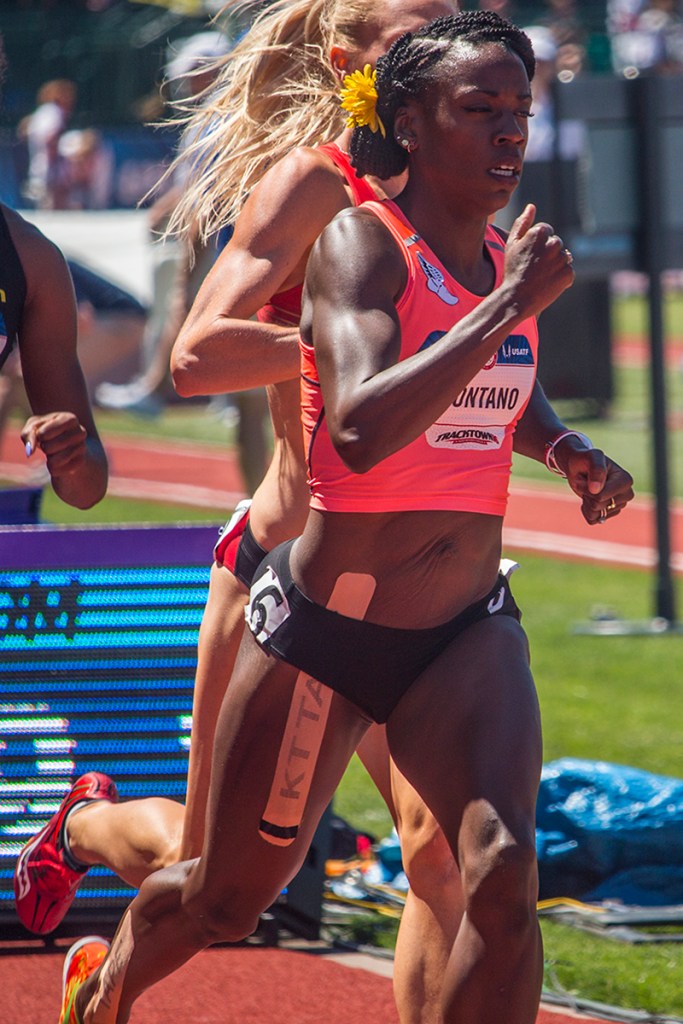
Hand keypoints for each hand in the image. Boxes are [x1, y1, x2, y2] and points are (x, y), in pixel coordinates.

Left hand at [21, 412, 88, 482]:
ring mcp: (83, 448)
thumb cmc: (47, 431)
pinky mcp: (81, 462)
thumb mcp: (34, 428)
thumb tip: (30, 452)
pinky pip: (58, 471)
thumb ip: (28, 435)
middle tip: (51, 444)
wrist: (68, 444)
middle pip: (48, 448)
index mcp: (70, 419)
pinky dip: (54, 470)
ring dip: (49, 460)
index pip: (43, 434)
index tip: (44, 433)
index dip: (39, 436)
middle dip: (44, 448)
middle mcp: (80, 432)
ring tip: (56, 453)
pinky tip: (61, 462)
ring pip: (53, 462)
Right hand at [503, 204, 574, 319]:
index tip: (529, 257)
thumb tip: (531, 206)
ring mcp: (562, 259)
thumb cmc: (512, 270)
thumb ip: (522, 223)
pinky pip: (568, 272)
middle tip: (534, 269)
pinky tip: (547, 284)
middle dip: (548, 254)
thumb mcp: (512, 245)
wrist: (516, 298)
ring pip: (563, 258)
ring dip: (555, 266)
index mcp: (540, 232)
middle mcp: (554, 243)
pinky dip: (560, 278)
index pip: (547, 231)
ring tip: (541, 277)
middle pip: (556, 244)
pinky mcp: (568, 273)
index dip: (537, 245)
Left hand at [559, 442, 634, 525]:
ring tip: (589, 490)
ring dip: (586, 502)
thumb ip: (596, 469)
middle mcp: (626, 494)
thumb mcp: (591, 457)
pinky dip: (586, 511)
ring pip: (596, 514)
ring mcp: (619, 505)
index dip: (587, 488)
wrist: (580, 467)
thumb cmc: (586, 460)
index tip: (586, 476)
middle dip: (587, 495)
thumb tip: (596, 490)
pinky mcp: (610, 513)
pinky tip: (588, 499)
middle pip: (598, 505)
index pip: (601, 495)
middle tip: (586, 483)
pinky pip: (593, 520)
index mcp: (625, 480)